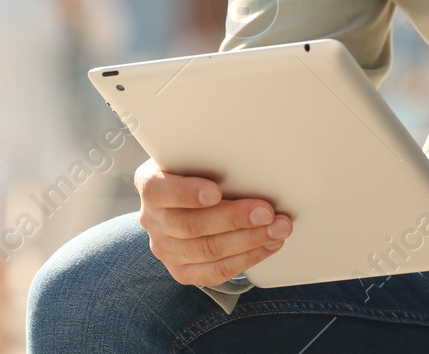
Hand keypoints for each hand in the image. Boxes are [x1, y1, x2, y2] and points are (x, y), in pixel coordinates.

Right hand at [134, 158, 293, 285]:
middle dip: (235, 219)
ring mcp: (165, 249)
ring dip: (250, 240)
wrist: (182, 201)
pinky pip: (216, 271)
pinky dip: (248, 258)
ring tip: (278, 229)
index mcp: (150, 184)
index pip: (159, 191)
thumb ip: (210, 158)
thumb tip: (251, 161)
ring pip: (208, 251)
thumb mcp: (195, 156)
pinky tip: (268, 245)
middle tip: (267, 212)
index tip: (216, 192)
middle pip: (191, 225)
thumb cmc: (196, 171)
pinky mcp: (182, 271)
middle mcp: (153, 219)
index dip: (186, 193)